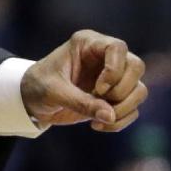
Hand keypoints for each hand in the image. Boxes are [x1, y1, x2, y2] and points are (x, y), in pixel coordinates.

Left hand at [20, 29, 146, 132]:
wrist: (31, 100)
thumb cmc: (38, 86)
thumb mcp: (54, 92)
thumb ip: (80, 102)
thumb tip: (110, 115)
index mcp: (88, 44)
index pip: (117, 47)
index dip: (115, 70)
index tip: (98, 88)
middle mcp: (105, 57)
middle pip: (136, 66)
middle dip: (122, 90)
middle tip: (99, 99)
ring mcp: (113, 77)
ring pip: (139, 89)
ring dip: (124, 109)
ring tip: (97, 120)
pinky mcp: (115, 97)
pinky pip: (133, 109)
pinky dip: (120, 121)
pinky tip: (97, 126)